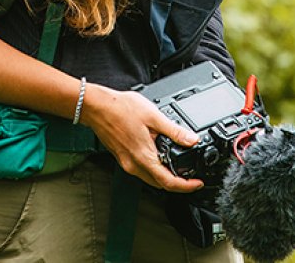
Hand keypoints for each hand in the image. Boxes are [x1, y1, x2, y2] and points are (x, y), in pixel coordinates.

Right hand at [79, 83, 203, 192]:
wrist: (97, 107)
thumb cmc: (120, 109)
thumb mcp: (153, 116)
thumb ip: (174, 130)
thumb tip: (192, 140)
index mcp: (144, 157)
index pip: (169, 182)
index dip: (187, 187)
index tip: (197, 184)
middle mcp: (134, 165)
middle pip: (160, 184)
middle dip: (177, 183)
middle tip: (190, 176)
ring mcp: (126, 162)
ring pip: (150, 178)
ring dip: (164, 176)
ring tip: (176, 165)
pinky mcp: (121, 157)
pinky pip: (140, 170)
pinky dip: (152, 168)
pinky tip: (156, 154)